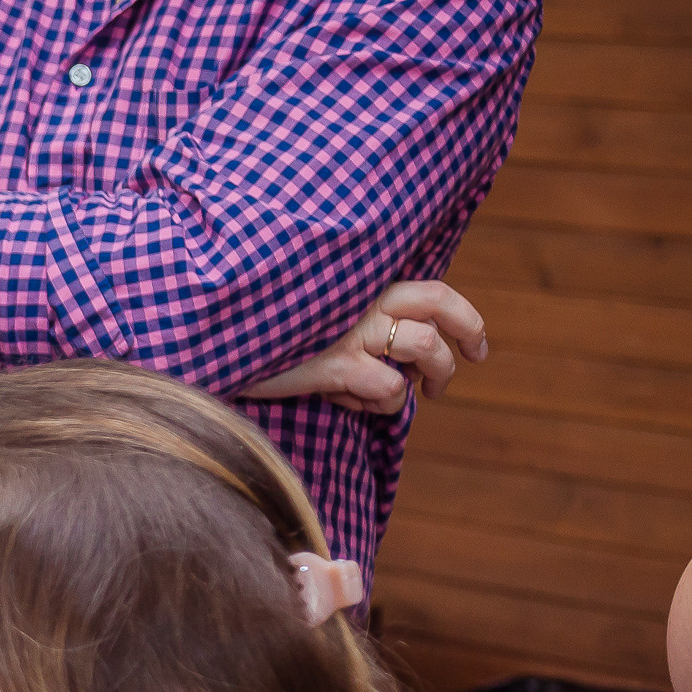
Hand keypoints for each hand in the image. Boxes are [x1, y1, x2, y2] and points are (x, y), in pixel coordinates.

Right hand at [242, 279, 486, 412]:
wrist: (215, 336)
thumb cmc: (263, 331)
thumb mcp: (314, 316)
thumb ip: (354, 323)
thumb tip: (397, 360)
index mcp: (364, 287)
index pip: (436, 293)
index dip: (467, 320)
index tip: (477, 347)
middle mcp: (365, 303)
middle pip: (442, 314)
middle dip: (464, 345)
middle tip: (451, 376)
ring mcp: (352, 333)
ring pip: (425, 349)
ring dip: (432, 378)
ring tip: (418, 396)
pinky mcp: (333, 364)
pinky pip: (387, 388)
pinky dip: (383, 404)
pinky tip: (357, 404)